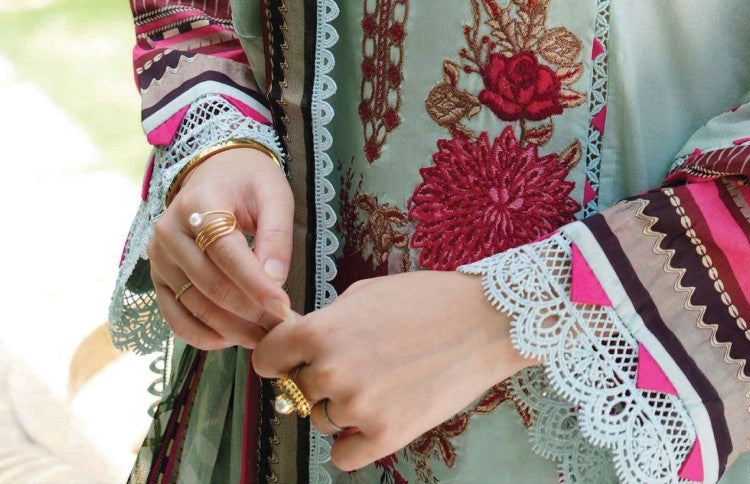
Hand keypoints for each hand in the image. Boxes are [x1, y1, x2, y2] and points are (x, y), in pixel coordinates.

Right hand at [147, 147, 294, 350]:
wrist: (213, 172)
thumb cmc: (248, 182)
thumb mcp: (273, 194)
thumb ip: (276, 235)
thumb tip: (275, 282)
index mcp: (200, 202)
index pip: (228, 254)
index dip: (256, 285)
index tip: (284, 308)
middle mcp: (170, 231)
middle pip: (211, 285)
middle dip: (249, 312)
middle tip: (280, 328)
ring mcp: (158, 257)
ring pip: (194, 305)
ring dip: (230, 329)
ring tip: (262, 337)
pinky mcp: (157, 277)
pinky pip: (174, 316)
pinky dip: (201, 335)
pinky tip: (230, 340)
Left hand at [251, 269, 540, 470]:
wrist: (482, 321)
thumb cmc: (424, 299)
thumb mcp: (363, 295)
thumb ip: (325, 322)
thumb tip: (295, 344)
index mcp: (321, 331)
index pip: (267, 359)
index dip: (278, 359)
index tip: (290, 361)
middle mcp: (331, 371)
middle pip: (298, 392)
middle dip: (318, 381)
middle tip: (356, 365)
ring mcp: (357, 407)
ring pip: (323, 421)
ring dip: (341, 408)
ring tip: (380, 382)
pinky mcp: (385, 437)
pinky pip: (343, 455)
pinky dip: (354, 442)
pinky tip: (378, 416)